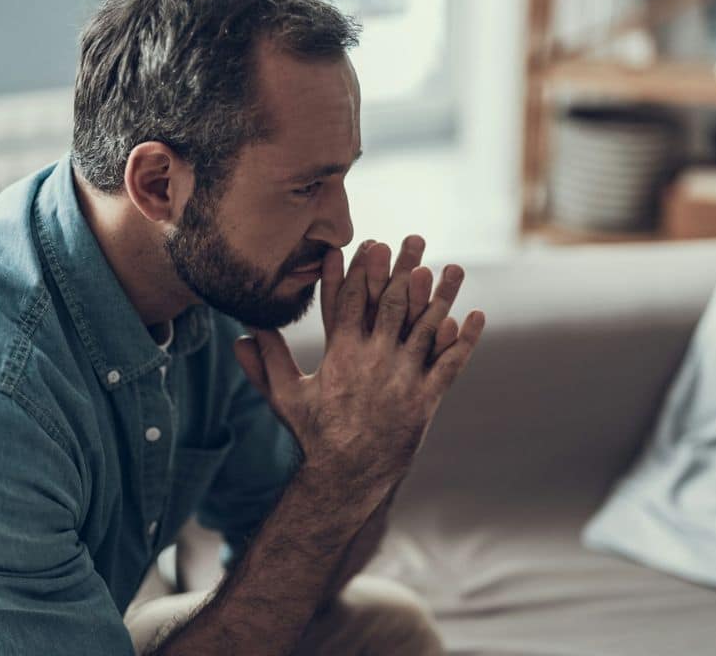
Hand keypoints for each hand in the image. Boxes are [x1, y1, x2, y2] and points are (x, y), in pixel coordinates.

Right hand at [233, 237, 485, 495]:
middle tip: (414, 239)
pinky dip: (464, 340)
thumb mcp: (285, 396)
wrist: (347, 477)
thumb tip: (240, 334)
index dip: (361, 270)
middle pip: (393, 304)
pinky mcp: (425, 399)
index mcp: (342, 355)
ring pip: (427, 328)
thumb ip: (267, 362)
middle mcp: (375, 361)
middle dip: (404, 268)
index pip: (351, 302)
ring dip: (442, 295)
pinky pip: (450, 364)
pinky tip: (475, 315)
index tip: (371, 242)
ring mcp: (403, 379)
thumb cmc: (314, 435)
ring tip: (454, 266)